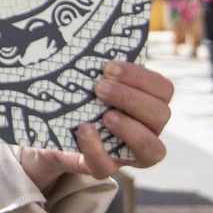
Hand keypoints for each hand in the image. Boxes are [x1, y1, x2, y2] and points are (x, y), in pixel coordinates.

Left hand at [17, 61, 172, 187]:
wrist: (49, 132)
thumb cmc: (77, 99)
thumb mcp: (87, 83)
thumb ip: (96, 69)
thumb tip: (86, 44)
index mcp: (148, 102)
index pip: (163, 89)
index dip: (141, 77)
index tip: (109, 65)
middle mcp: (148, 129)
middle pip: (162, 115)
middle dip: (132, 98)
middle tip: (100, 86)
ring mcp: (130, 154)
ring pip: (152, 148)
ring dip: (129, 128)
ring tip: (105, 114)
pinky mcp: (103, 168)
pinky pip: (107, 166)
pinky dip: (96, 148)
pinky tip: (84, 130)